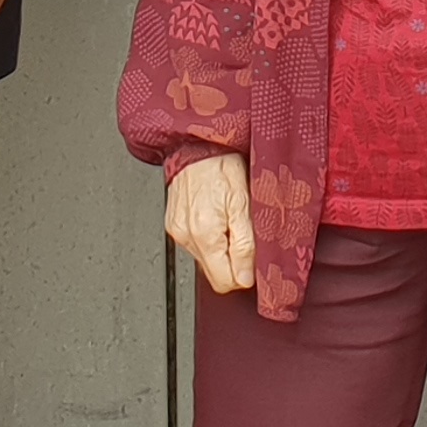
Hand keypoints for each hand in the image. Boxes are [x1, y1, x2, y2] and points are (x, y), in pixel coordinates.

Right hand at [166, 154, 257, 294]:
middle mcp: (186, 236)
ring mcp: (177, 231)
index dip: (242, 275)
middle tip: (243, 234)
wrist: (197, 144)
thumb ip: (245, 244)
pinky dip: (209, 237)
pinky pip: (195, 244)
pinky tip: (216, 217)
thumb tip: (245, 278)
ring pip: (205, 260)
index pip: (223, 281)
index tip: (252, 259)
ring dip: (221, 248)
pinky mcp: (173, 224)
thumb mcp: (245, 204)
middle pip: (214, 273)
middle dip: (232, 261)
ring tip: (229, 220)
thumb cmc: (222, 166)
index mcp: (204, 233)